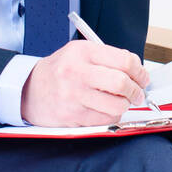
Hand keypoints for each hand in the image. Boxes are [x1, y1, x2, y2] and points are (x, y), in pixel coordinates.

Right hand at [19, 40, 151, 126]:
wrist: (28, 90)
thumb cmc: (60, 71)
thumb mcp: (80, 53)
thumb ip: (108, 58)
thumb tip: (138, 72)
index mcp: (83, 52)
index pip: (124, 60)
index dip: (140, 71)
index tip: (143, 77)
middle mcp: (77, 72)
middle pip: (121, 83)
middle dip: (136, 91)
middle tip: (137, 94)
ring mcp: (73, 96)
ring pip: (115, 105)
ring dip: (124, 106)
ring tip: (121, 102)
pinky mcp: (71, 116)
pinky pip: (103, 119)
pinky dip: (111, 116)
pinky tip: (106, 110)